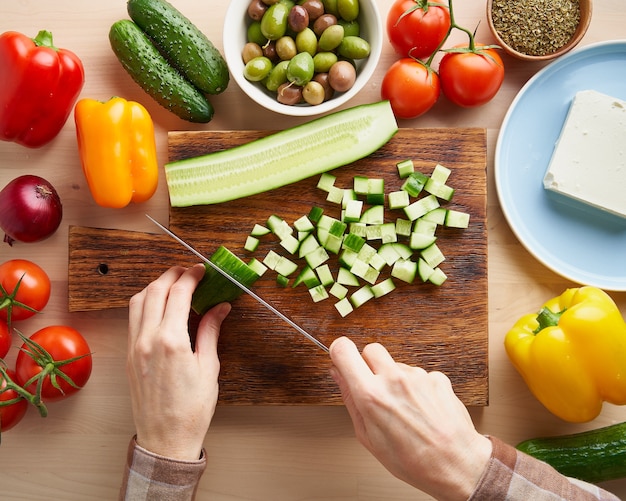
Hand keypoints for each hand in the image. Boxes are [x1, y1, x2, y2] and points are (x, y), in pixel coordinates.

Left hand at [127, 265, 230, 460]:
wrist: (166, 439)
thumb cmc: (191, 409)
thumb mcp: (208, 367)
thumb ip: (210, 331)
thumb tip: (220, 307)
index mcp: (171, 341)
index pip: (178, 294)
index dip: (191, 276)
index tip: (201, 270)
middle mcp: (147, 340)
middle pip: (154, 291)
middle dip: (171, 275)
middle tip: (188, 271)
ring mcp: (134, 347)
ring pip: (137, 302)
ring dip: (154, 287)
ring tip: (172, 284)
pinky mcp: (129, 357)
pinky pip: (133, 319)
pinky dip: (144, 304)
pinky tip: (159, 307)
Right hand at [329, 337, 491, 500]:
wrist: (456, 465)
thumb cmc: (413, 461)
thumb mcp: (369, 437)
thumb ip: (351, 400)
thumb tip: (339, 376)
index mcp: (371, 395)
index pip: (344, 350)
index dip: (339, 351)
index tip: (341, 358)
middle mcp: (394, 380)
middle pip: (371, 349)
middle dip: (368, 364)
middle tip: (374, 386)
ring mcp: (418, 376)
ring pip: (396, 363)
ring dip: (395, 378)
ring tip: (403, 408)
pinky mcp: (437, 377)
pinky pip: (418, 374)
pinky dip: (417, 387)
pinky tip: (420, 408)